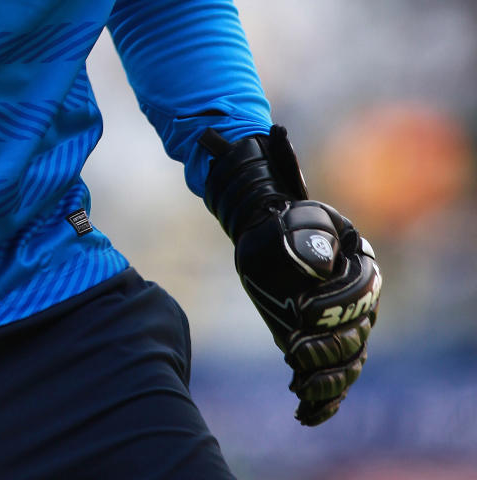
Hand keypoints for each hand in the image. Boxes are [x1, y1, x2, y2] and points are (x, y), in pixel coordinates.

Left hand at [201, 126, 380, 425]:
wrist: (263, 232)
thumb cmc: (277, 218)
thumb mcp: (285, 210)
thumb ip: (298, 211)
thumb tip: (310, 234)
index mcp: (359, 258)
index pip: (360, 291)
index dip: (334, 306)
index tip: (298, 310)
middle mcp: (358, 295)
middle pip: (358, 333)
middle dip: (328, 345)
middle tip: (293, 347)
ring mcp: (344, 324)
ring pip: (350, 361)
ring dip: (327, 377)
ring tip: (298, 380)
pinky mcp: (325, 346)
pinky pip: (336, 381)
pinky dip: (324, 402)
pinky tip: (304, 413)